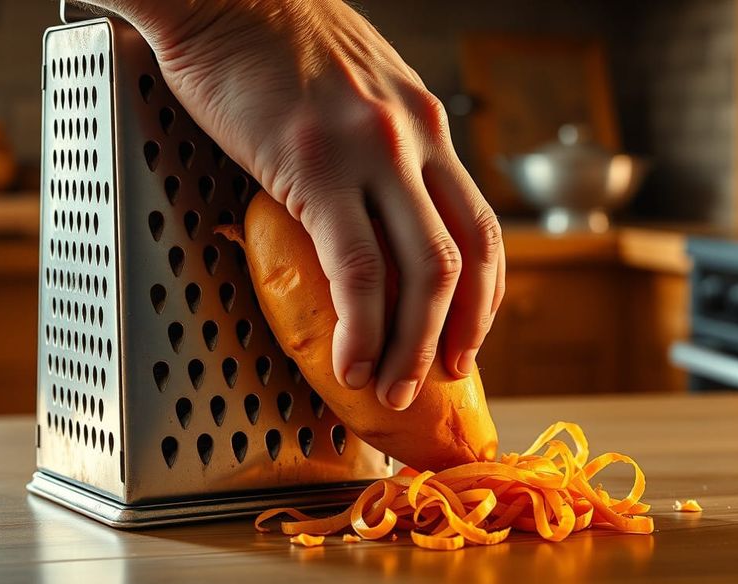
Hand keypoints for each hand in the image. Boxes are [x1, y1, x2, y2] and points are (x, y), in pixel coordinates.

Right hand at [134, 0, 502, 408]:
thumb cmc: (257, 39)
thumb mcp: (333, 92)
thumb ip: (347, 149)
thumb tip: (324, 205)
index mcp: (419, 121)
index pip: (477, 221)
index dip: (480, 296)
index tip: (461, 342)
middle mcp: (414, 135)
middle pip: (467, 256)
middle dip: (457, 333)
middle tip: (434, 383)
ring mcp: (372, 150)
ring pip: (425, 272)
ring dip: (412, 346)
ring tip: (387, 390)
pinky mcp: (318, 166)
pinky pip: (358, 268)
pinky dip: (363, 329)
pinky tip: (351, 361)